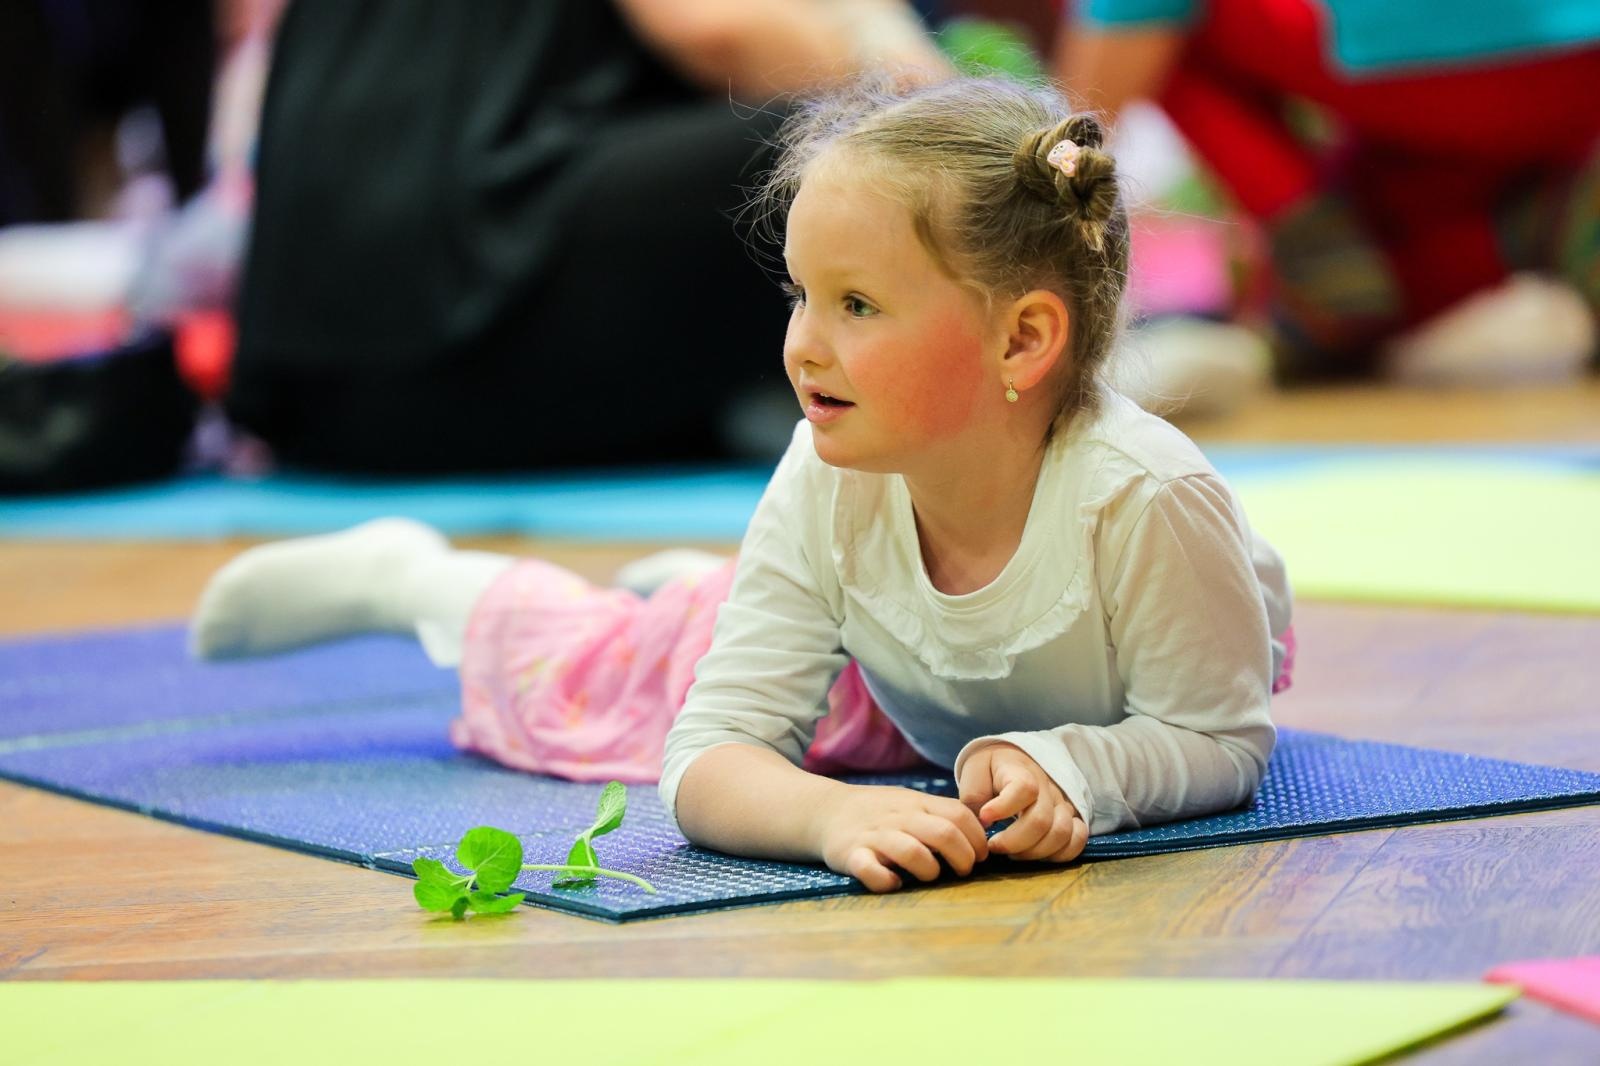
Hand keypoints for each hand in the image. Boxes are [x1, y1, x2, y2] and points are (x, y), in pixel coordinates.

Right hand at [813, 784, 988, 892]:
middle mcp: (899, 817)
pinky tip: (893, 883)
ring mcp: (875, 836)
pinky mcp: (851, 854)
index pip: (959, 815)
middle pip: (944, 834)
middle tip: (962, 871)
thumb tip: (984, 838)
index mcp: (917, 804)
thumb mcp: (912, 804)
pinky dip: (885, 880)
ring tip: (930, 875)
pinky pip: (869, 869)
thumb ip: (943, 815)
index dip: (977, 839)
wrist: (825, 811)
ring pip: (911, 851)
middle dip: (963, 858)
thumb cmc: (881, 813)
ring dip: (929, 869)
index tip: (980, 856)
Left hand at [958, 744, 1086, 862]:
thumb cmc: (992, 769)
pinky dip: (1061, 854)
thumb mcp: (975, 770)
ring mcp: (1062, 803)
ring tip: (1013, 853)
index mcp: (1021, 772)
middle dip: (1014, 841)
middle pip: (1041, 820)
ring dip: (1035, 851)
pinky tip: (1037, 855)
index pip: (1024, 788)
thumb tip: (983, 823)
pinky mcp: (1071, 817)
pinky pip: (1078, 839)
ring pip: (1061, 832)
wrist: (1013, 759)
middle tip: (993, 846)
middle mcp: (1047, 788)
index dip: (1003, 807)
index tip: (984, 818)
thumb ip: (974, 795)